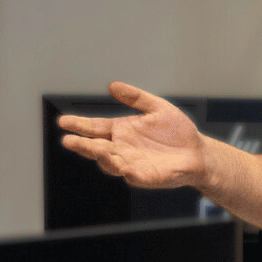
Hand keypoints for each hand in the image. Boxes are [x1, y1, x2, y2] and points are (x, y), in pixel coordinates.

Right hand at [59, 81, 206, 189]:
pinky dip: (124, 169)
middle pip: (96, 146)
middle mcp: (121, 148)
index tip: (63, 121)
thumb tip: (113, 85)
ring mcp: (131, 163)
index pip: (95, 127)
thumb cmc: (177, 131)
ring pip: (109, 162)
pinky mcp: (144, 176)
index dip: (79, 125)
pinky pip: (131, 174)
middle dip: (82, 144)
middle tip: (68, 139)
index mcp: (121, 130)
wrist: (198, 152)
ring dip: (101, 156)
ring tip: (93, 147)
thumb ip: (136, 97)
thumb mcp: (157, 107)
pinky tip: (120, 164)